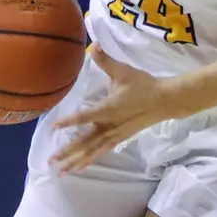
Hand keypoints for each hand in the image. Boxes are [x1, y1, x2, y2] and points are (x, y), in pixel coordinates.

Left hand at [50, 45, 185, 171]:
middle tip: (51, 161)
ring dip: (76, 161)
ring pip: (92, 151)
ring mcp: (115, 134)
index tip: (54, 127)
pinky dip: (90, 159)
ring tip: (61, 171)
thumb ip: (105, 61)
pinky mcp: (120, 138)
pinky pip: (101, 151)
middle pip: (85, 142)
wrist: (165, 100)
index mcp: (108, 109)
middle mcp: (109, 126)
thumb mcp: (123, 71)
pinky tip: (80, 167)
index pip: (85, 116)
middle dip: (67, 152)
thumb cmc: (144, 85)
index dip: (69, 121)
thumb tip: (92, 45)